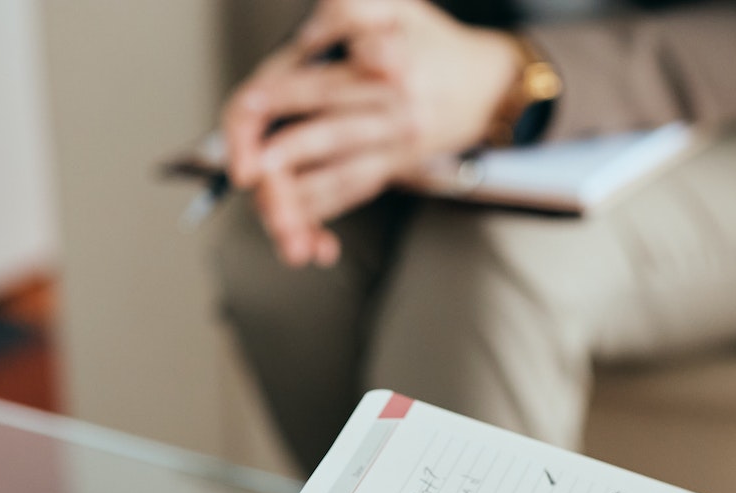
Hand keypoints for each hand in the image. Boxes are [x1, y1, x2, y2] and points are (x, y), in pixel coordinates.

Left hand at [222, 0, 522, 265]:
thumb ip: (349, 11)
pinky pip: (355, 192)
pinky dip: (323, 212)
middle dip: (285, 154)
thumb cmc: (429, 41)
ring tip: (268, 207)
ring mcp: (397, 143)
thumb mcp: (396, 6)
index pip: (329, 81)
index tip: (253, 104)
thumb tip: (307, 39)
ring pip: (343, 175)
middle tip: (249, 167)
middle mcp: (396, 109)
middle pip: (332, 134)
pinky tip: (297, 227)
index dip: (286, 93)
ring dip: (303, 197)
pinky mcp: (395, 166)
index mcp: (392, 63)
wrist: (486, 86)